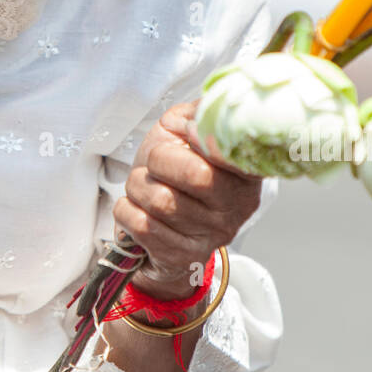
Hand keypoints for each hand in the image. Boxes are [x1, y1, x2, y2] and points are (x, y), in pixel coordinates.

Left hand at [112, 102, 262, 300]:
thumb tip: (198, 121)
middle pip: (197, 175)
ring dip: (138, 187)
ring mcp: (212, 235)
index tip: (187, 133)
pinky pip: (142, 225)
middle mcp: (237, 206)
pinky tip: (136, 209)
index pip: (232, 150)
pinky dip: (127, 211)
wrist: (156, 226)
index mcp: (244, 171)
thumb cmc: (170, 174)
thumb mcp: (182, 133)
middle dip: (160, 162)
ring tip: (143, 187)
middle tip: (154, 163)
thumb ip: (194, 114)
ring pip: (162, 201)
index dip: (204, 137)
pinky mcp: (184, 257)